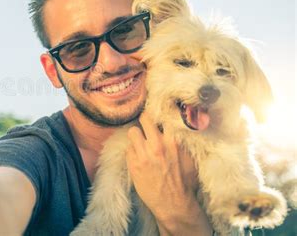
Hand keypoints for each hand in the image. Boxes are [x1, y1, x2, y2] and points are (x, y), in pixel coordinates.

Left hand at [126, 112, 211, 234]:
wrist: (174, 204)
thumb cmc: (185, 182)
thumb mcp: (190, 159)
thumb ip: (182, 142)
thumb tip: (179, 129)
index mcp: (173, 141)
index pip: (162, 117)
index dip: (160, 114)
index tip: (158, 114)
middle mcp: (156, 145)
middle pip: (144, 118)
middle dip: (145, 119)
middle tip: (146, 124)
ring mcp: (143, 154)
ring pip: (132, 131)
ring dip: (136, 135)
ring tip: (140, 141)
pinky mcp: (133, 164)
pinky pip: (128, 148)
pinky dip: (132, 150)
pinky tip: (138, 156)